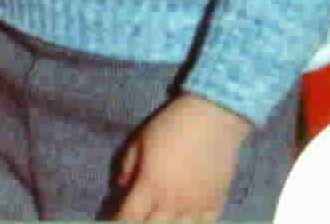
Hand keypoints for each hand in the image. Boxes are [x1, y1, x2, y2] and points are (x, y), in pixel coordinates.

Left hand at [112, 94, 251, 222]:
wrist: (214, 116)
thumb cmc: (172, 124)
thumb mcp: (141, 139)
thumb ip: (128, 165)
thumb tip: (121, 187)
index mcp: (151, 186)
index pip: (129, 218)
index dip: (118, 222)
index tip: (114, 220)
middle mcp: (173, 203)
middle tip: (136, 216)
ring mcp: (196, 208)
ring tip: (159, 217)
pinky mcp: (216, 205)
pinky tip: (183, 220)